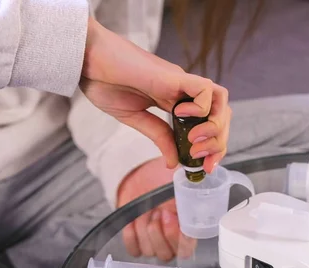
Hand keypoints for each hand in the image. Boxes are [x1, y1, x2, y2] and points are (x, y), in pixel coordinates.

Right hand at [81, 17, 230, 172]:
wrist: (88, 60)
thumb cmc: (105, 82)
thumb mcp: (135, 118)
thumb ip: (158, 136)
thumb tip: (173, 162)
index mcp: (176, 102)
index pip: (209, 124)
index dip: (212, 147)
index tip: (203, 166)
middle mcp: (184, 92)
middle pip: (221, 115)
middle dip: (218, 143)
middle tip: (200, 160)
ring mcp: (181, 83)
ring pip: (220, 101)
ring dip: (214, 126)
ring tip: (192, 140)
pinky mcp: (175, 76)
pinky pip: (206, 89)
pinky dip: (201, 108)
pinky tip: (180, 115)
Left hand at [117, 158, 196, 260]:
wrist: (146, 178)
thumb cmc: (166, 182)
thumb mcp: (179, 188)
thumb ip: (187, 201)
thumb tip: (189, 204)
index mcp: (188, 233)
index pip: (186, 250)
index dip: (176, 237)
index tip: (171, 216)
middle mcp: (172, 244)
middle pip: (165, 254)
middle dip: (158, 231)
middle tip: (159, 211)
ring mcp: (154, 246)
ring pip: (148, 251)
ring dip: (145, 228)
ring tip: (148, 209)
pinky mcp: (137, 244)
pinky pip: (133, 248)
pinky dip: (132, 232)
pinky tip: (136, 218)